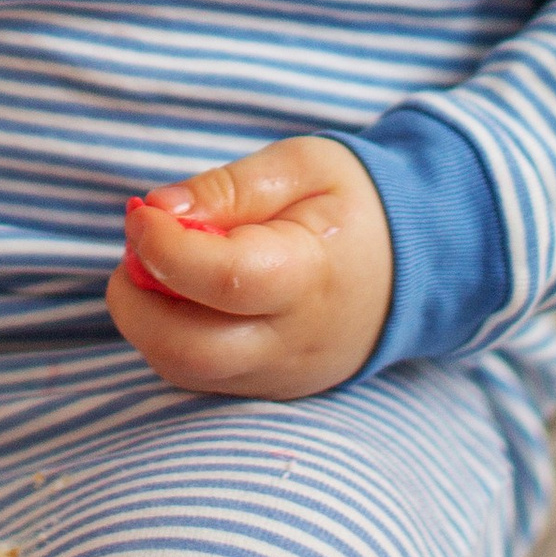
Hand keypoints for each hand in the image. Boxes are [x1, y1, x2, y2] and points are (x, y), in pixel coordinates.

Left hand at [107, 138, 392, 399]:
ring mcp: (279, 376)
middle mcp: (293, 343)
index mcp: (312, 278)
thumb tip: (158, 210)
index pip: (225, 280)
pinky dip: (170, 335)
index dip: (163, 247)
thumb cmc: (354, 206)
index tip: (141, 211)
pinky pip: (197, 377)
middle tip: (140, 244)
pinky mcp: (265, 388)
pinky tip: (186, 291)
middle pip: (188, 351)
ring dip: (148, 318)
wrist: (419, 263)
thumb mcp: (301, 168)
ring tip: (166, 261)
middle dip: (136, 299)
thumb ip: (228, 188)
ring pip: (183, 370)